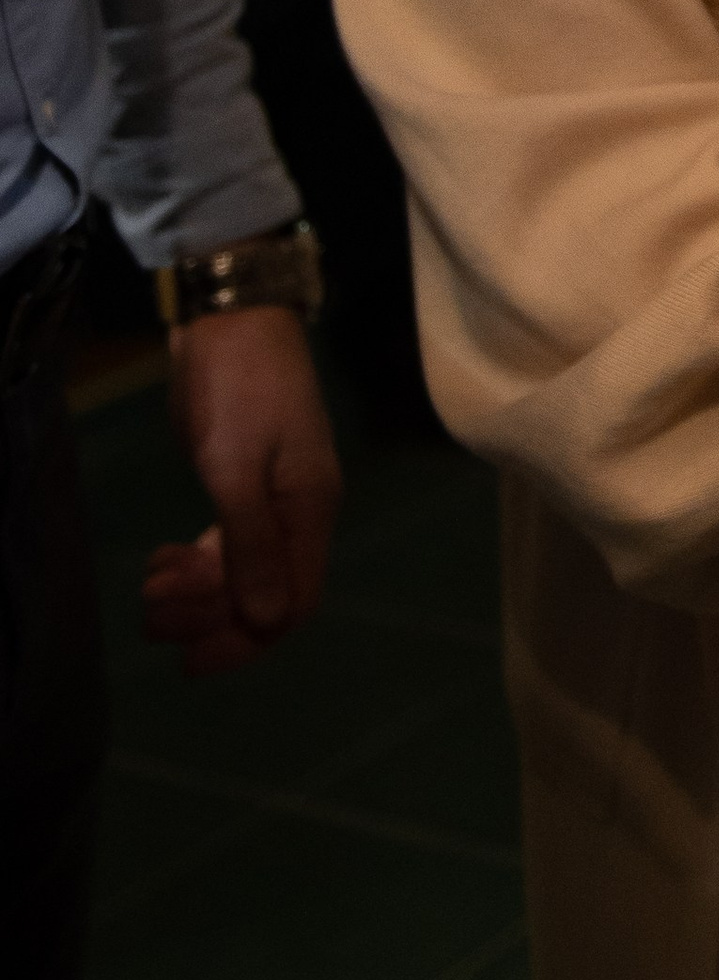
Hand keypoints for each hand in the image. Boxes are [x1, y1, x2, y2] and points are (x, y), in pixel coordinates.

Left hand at [144, 305, 342, 675]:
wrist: (232, 320)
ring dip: (196, 594)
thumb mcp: (237, 467)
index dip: (246, 640)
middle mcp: (299, 514)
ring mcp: (273, 499)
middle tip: (152, 616)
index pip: (294, 603)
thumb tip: (266, 620)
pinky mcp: (243, 483)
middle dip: (209, 618)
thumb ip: (251, 545)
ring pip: (241, 573)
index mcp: (310, 511)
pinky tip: (161, 562)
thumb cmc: (240, 390)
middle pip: (264, 595)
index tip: (192, 660)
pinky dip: (195, 564)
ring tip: (148, 590)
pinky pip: (226, 545)